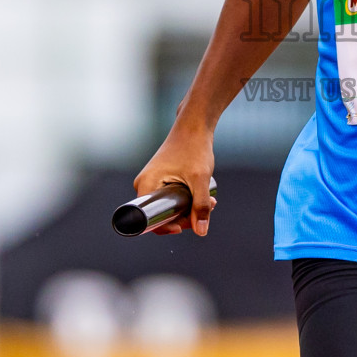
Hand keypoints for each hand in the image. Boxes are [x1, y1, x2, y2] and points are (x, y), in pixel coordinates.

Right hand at [131, 118, 215, 236]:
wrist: (194, 125)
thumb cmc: (194, 148)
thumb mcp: (200, 179)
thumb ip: (200, 205)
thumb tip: (201, 231)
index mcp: (146, 185)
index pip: (149, 220)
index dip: (168, 227)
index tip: (187, 225)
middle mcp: (145, 184)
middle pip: (161, 214)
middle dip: (186, 216)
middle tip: (208, 208)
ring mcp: (153, 182)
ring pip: (170, 206)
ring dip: (190, 208)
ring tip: (211, 200)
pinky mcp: (162, 179)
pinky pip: (172, 197)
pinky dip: (188, 199)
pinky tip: (205, 196)